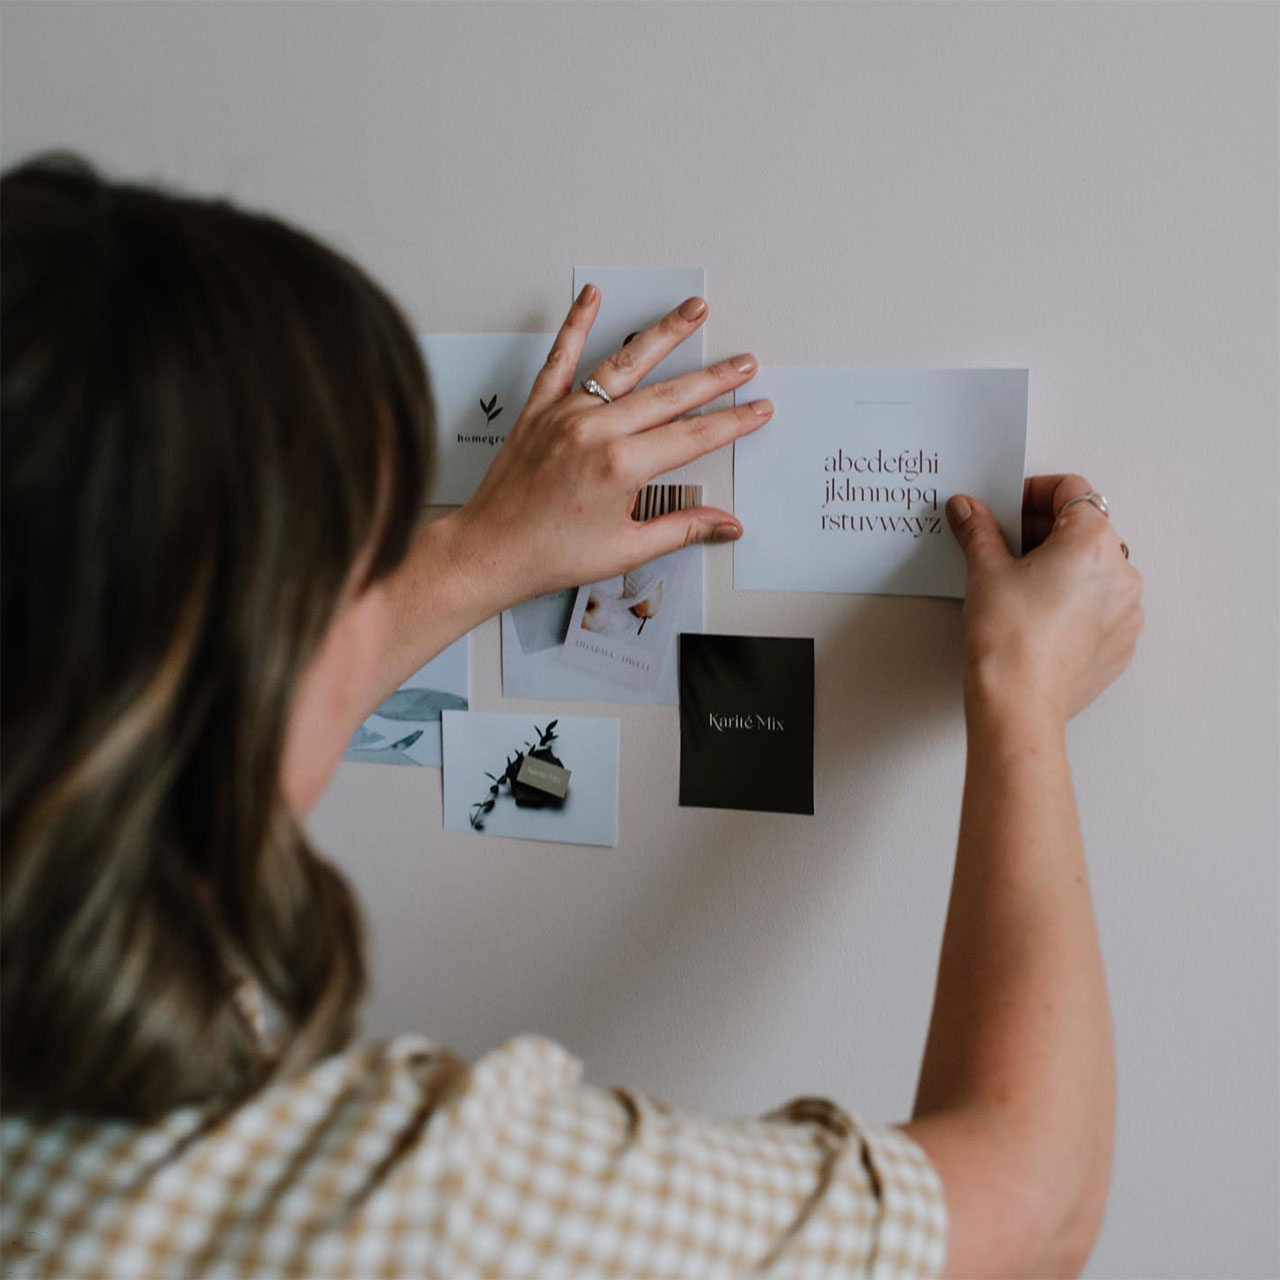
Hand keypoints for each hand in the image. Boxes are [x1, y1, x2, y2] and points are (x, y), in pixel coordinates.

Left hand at [447, 286, 771, 606]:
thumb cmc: (550, 554)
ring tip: (694, 310)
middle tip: (745, 362)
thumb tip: (728, 525)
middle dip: (715, 377)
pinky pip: (560, 358)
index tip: (759, 408)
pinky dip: (575, 325)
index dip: (732, 422)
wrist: (490, 551)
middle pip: (670, 395)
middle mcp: (595, 431)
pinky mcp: (538, 409)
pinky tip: (591, 296)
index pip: (693, 436)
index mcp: (621, 467)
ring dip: (664, 335)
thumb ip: (682, 529)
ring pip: (624, 364)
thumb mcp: (627, 549)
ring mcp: (566, 414)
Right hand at [947, 475, 1143, 724]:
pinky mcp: (1121, 643)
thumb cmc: (1008, 638)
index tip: (1006, 509)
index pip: (1072, 490)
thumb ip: (979, 530)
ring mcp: (1127, 610)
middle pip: (1085, 528)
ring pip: (1095, 569)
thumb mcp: (985, 571)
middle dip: (1043, 531)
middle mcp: (1122, 571)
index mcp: (1093, 541)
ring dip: (1061, 565)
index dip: (1033, 492)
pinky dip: (1074, 601)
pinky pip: (1100, 606)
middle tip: (1003, 546)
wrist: (1018, 703)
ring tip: (1020, 586)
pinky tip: (1038, 616)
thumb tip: (968, 509)